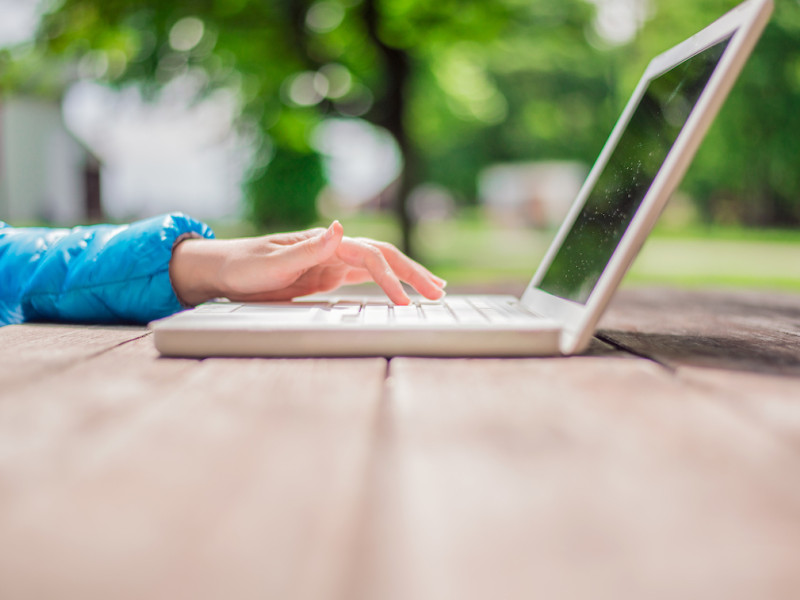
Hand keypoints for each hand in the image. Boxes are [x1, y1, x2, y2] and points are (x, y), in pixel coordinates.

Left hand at [169, 221, 446, 305]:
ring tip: (432, 291)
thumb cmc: (242, 267)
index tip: (404, 303)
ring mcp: (332, 262)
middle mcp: (333, 249)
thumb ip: (307, 249)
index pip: (369, 256)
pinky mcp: (327, 276)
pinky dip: (386, 285)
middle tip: (439, 293)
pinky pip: (364, 279)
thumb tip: (342, 227)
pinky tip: (400, 293)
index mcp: (324, 244)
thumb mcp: (271, 263)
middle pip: (383, 256)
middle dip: (413, 273)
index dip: (390, 278)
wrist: (223, 270)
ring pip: (379, 267)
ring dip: (406, 277)